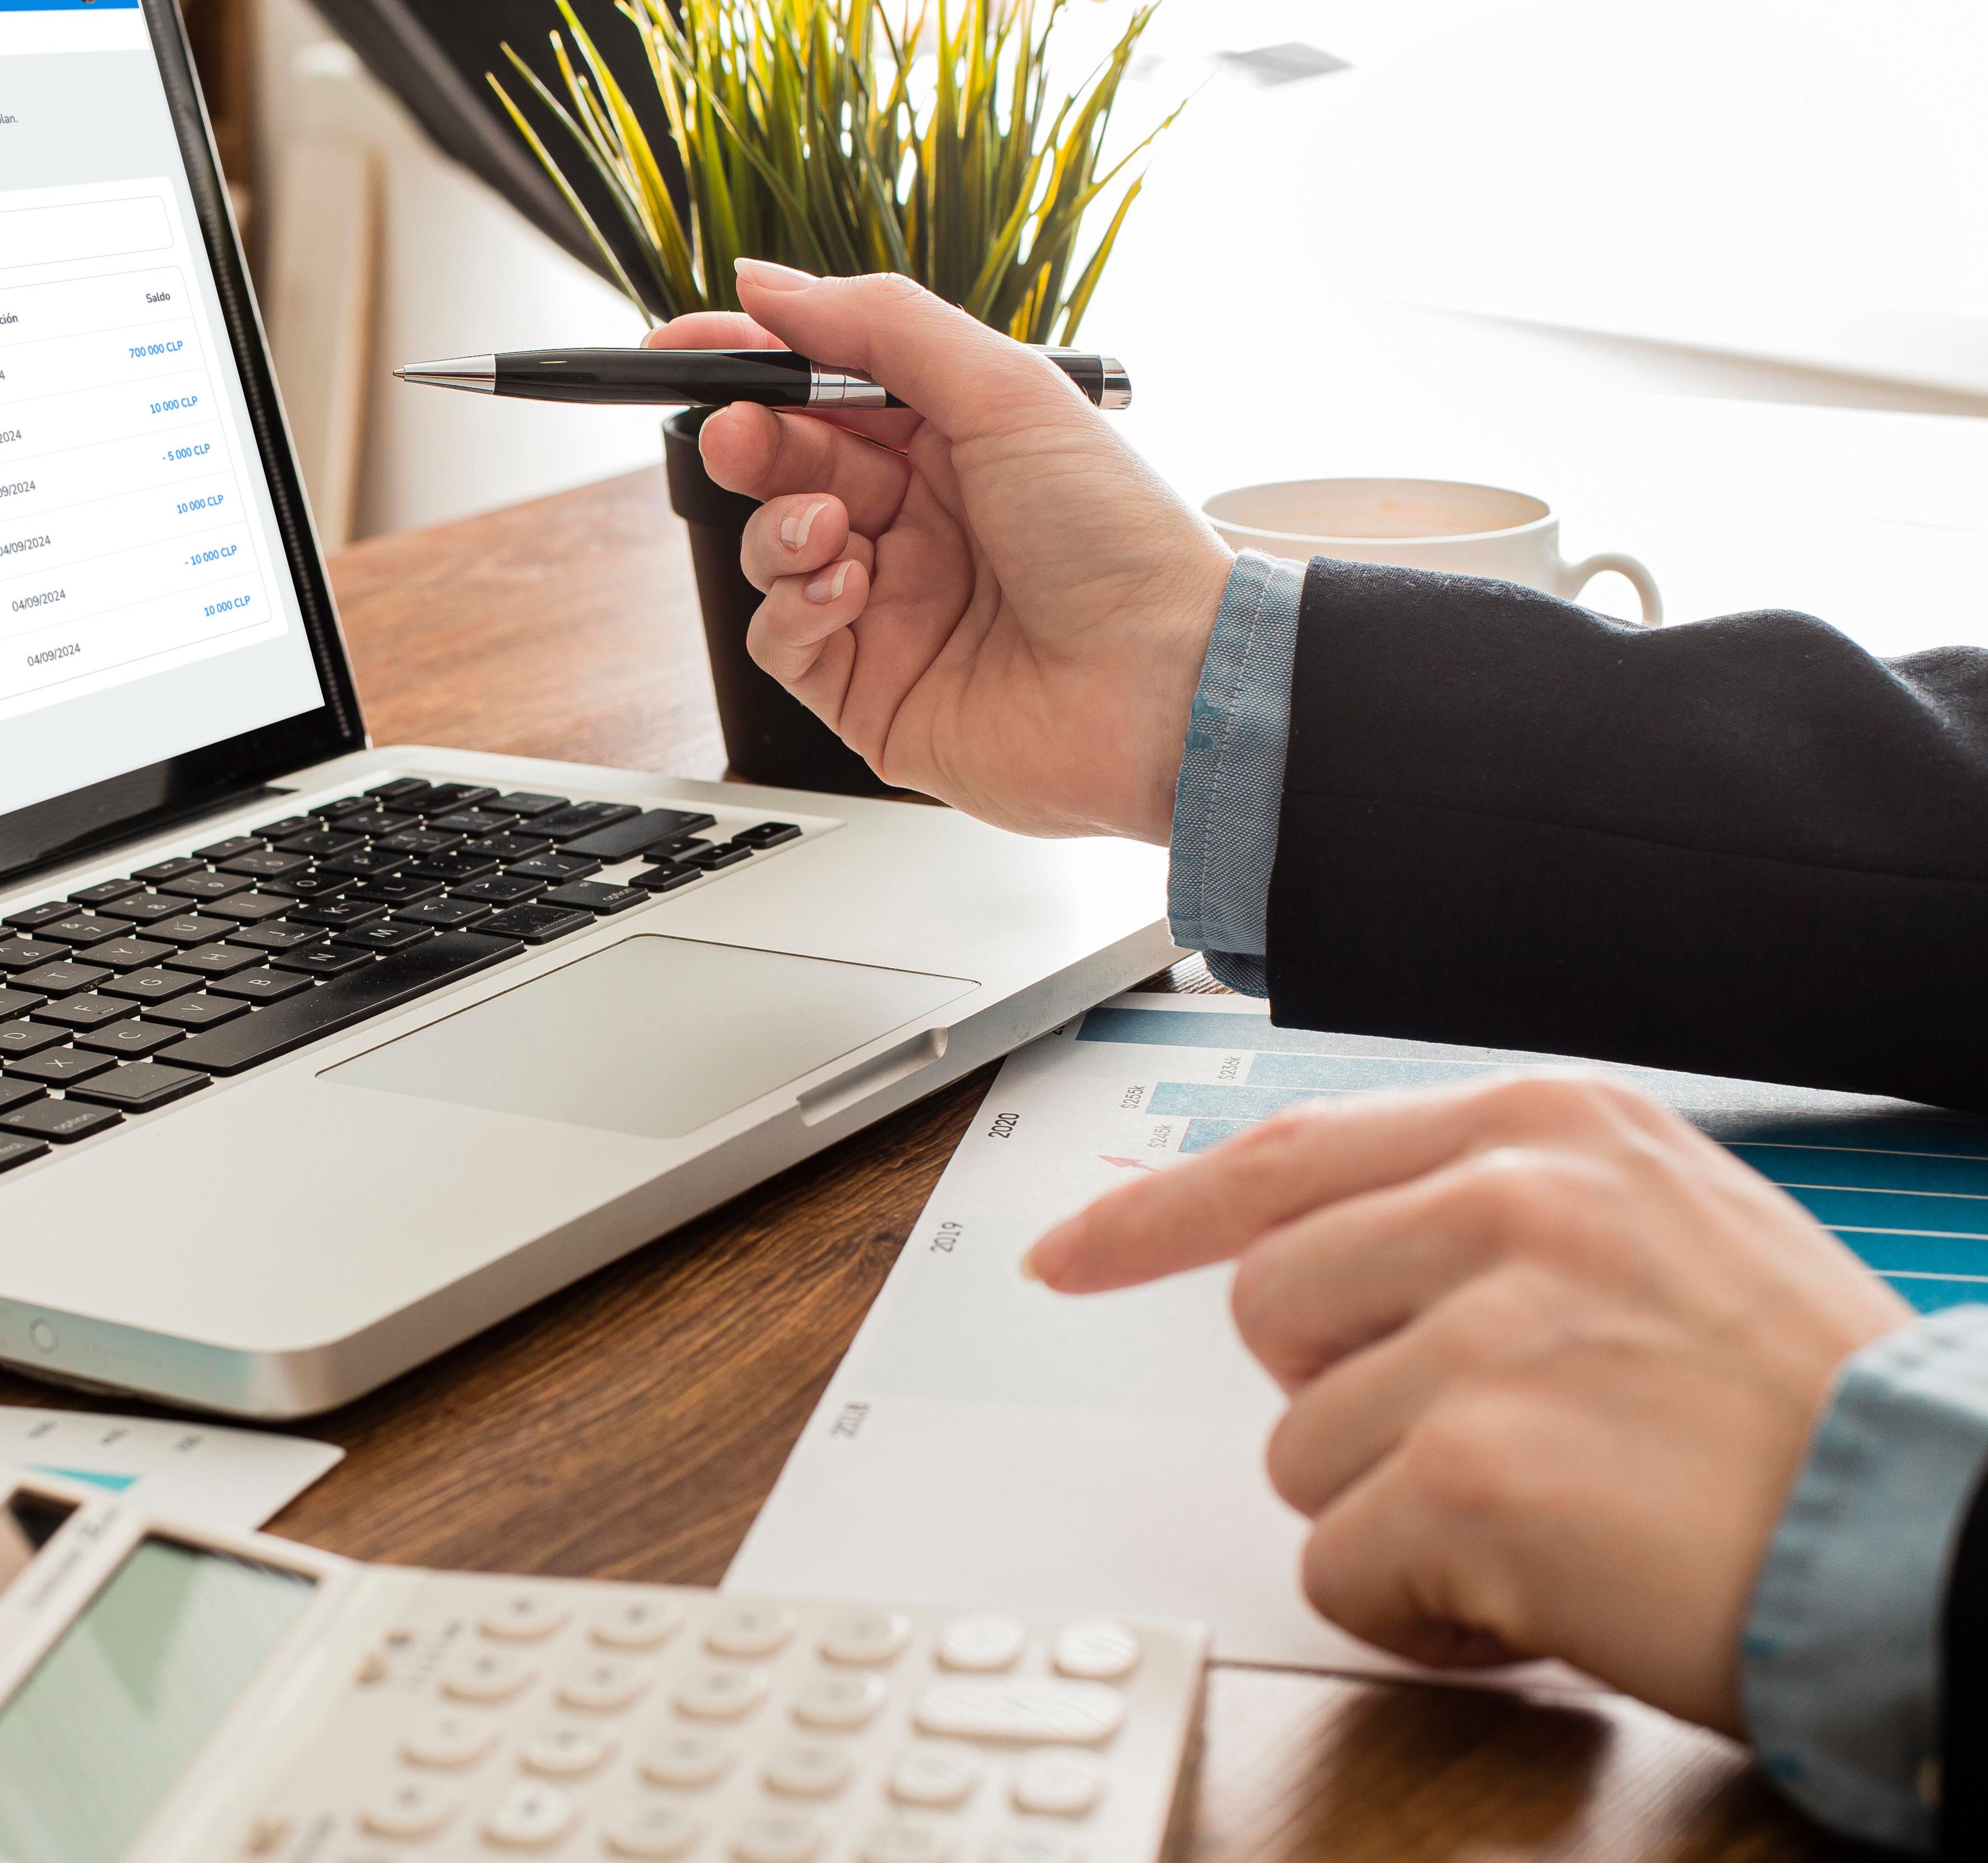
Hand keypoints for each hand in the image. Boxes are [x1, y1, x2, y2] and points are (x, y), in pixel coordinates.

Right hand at [646, 261, 1232, 840]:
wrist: (1162, 685)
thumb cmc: (1116, 539)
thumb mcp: (1003, 391)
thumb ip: (880, 326)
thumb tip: (769, 284)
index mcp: (954, 444)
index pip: (824, 389)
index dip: (749, 365)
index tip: (677, 349)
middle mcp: (919, 523)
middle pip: (788, 467)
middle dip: (752, 444)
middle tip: (740, 437)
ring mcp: (891, 610)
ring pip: (771, 552)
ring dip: (778, 530)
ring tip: (829, 532)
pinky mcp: (870, 692)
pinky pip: (783, 639)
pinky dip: (796, 606)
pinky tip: (850, 593)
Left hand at [1022, 1075, 1913, 1729]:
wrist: (1942, 1535)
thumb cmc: (1797, 1408)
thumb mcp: (1652, 1232)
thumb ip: (1484, 1216)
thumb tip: (1313, 1256)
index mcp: (1546, 1127)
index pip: (1280, 1154)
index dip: (1154, 1217)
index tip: (1071, 1256)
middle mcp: (1510, 1202)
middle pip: (1269, 1310)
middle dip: (1343, 1399)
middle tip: (1486, 1441)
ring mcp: (1488, 1332)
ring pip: (1299, 1449)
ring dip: (1398, 1516)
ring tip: (1546, 1519)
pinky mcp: (1474, 1469)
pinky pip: (1338, 1561)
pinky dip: (1418, 1608)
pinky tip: (1537, 1595)